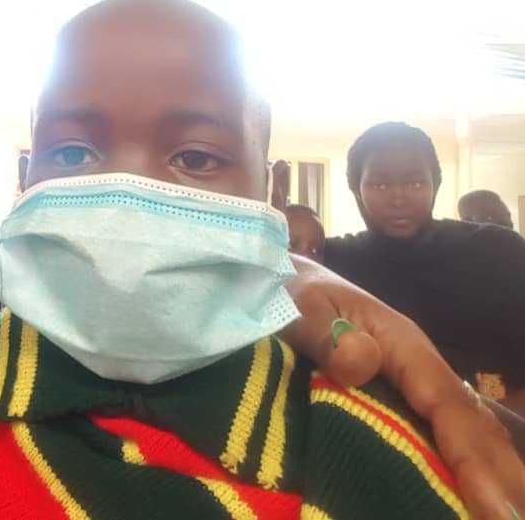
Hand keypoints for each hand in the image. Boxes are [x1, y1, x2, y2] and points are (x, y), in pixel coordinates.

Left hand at [280, 255, 524, 519]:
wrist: (278, 284)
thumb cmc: (289, 295)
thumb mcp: (299, 309)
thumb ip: (325, 335)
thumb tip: (361, 360)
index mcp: (401, 344)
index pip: (446, 403)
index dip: (470, 455)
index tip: (492, 504)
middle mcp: (417, 367)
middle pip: (470, 424)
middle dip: (496, 476)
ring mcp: (410, 385)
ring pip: (463, 431)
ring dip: (488, 474)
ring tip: (504, 517)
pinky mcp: (396, 398)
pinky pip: (437, 434)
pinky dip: (459, 467)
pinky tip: (465, 497)